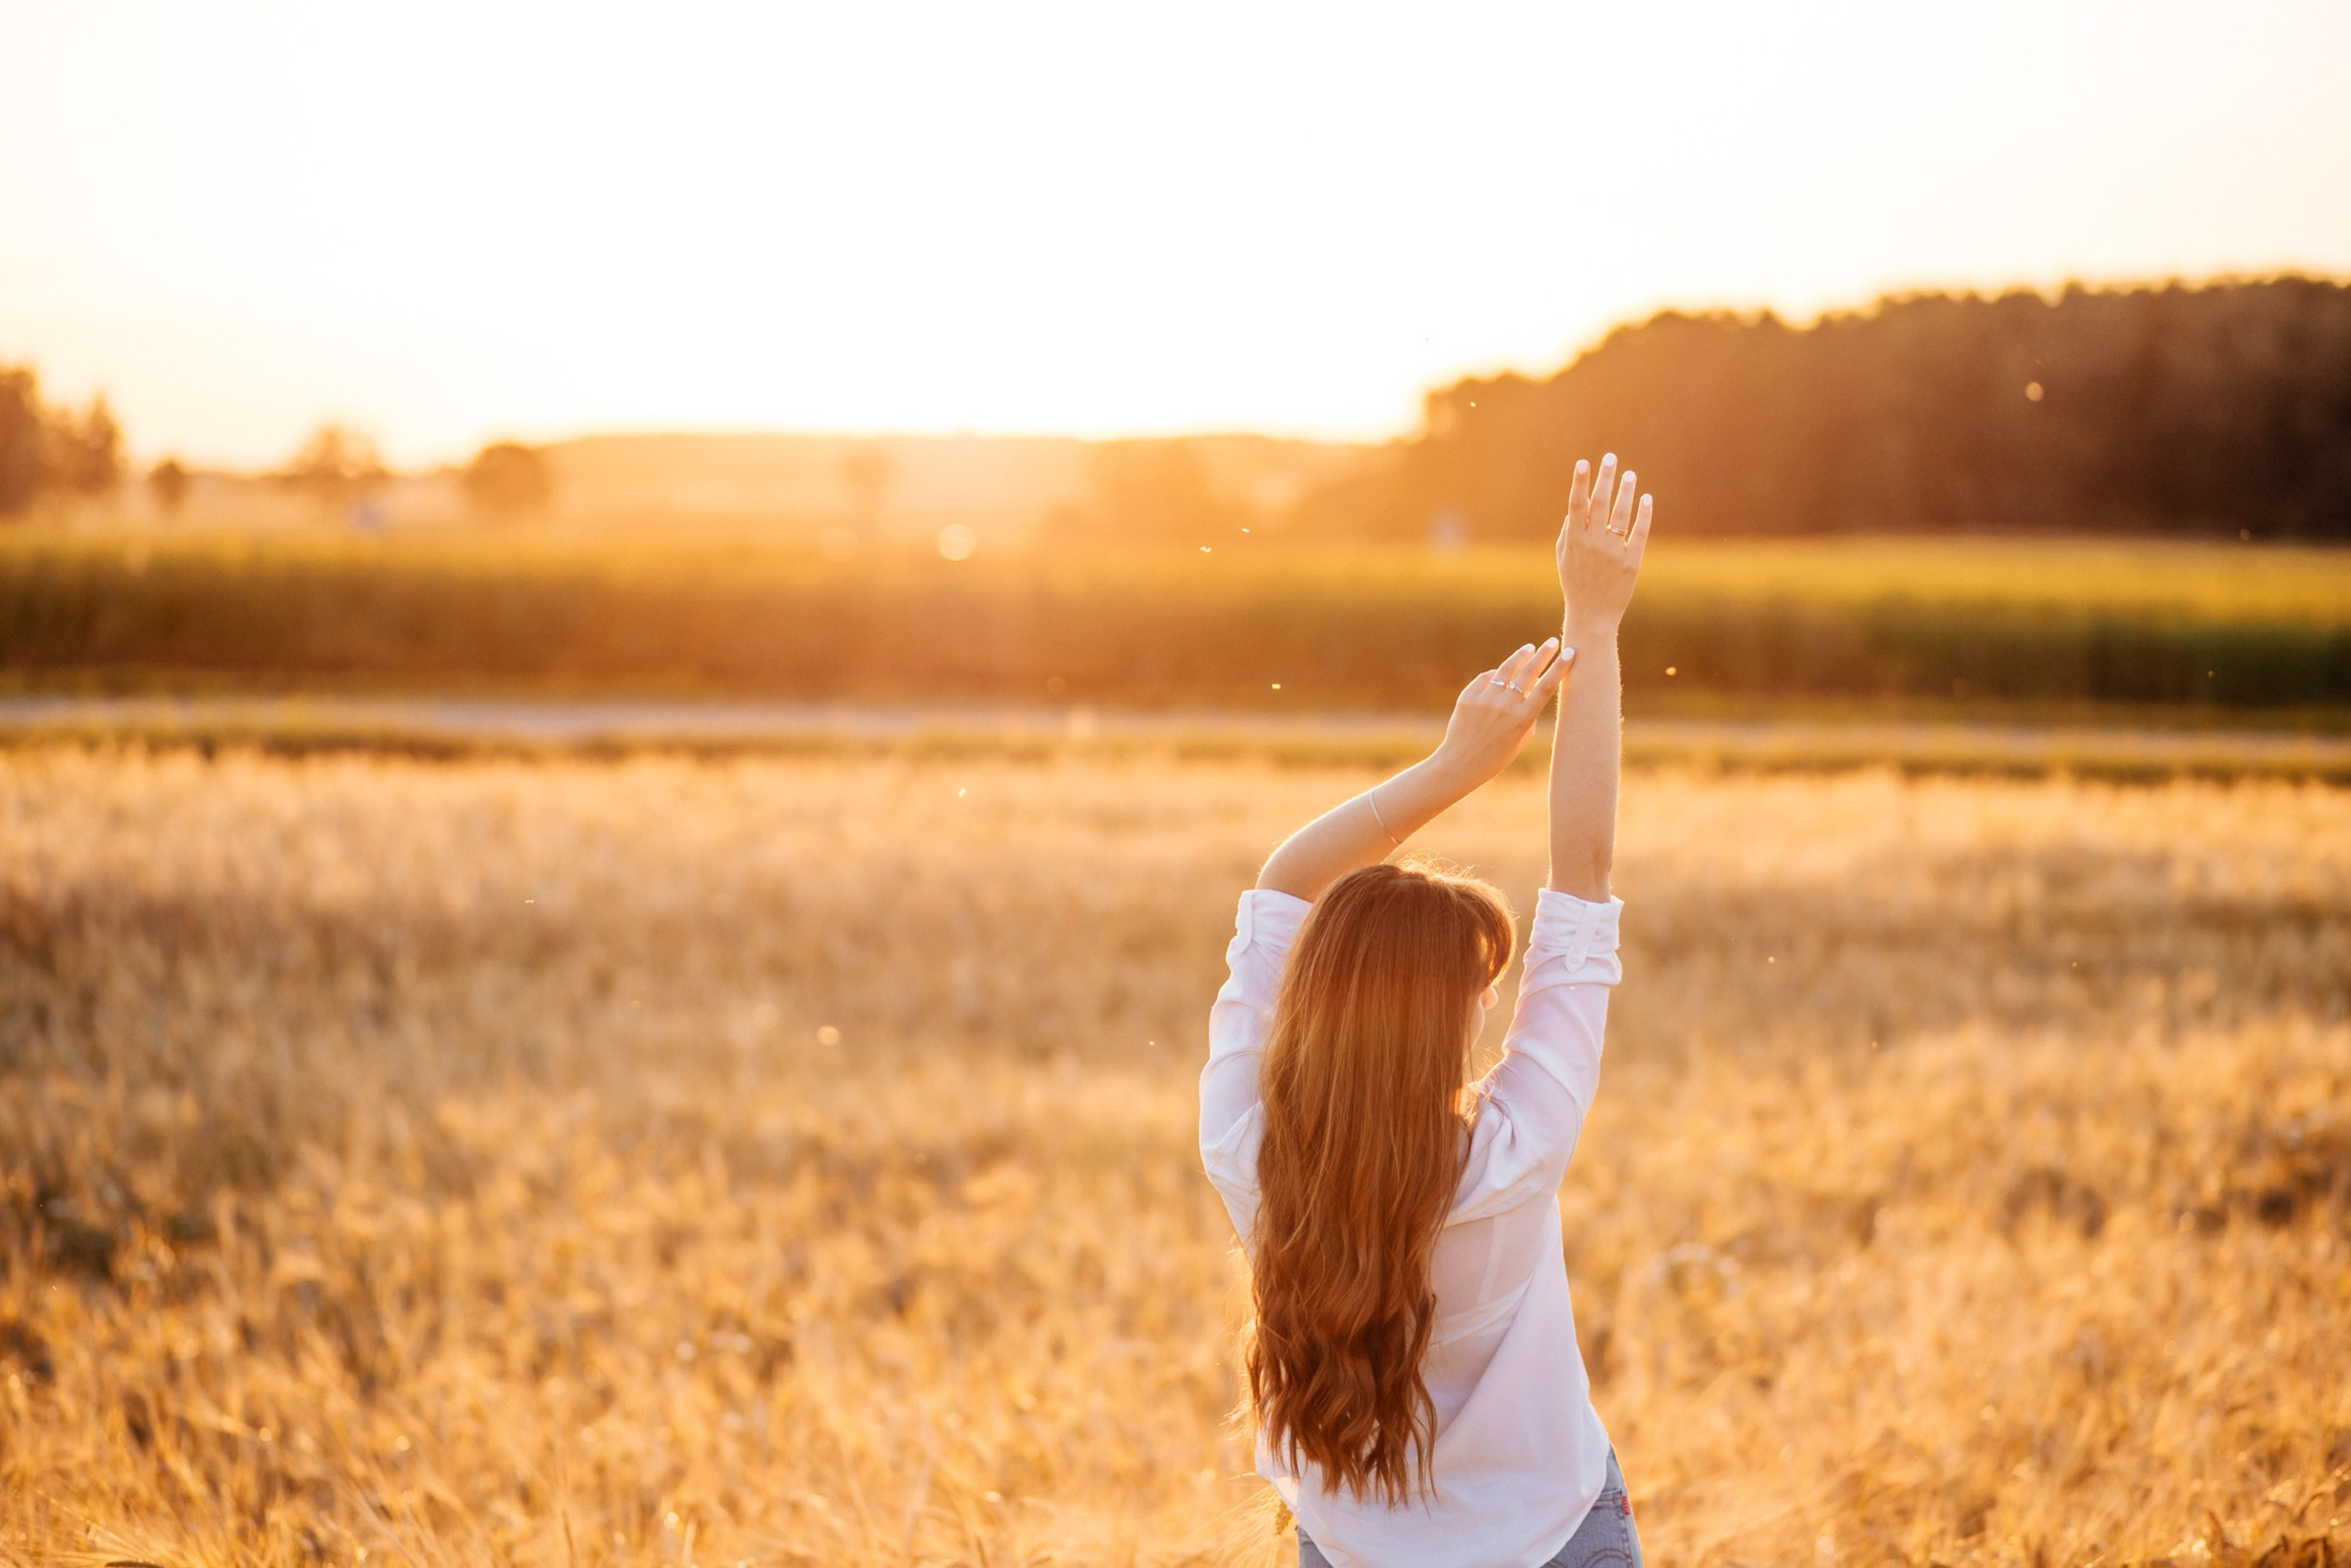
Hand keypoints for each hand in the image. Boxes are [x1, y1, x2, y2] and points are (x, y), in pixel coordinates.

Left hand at [1432, 638, 1573, 785]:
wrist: (1461, 764)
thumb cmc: (1497, 754)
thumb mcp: (1521, 738)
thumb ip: (1529, 711)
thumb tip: (1532, 684)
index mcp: (1523, 719)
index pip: (1546, 686)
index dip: (1560, 667)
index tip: (1570, 653)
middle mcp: (1505, 706)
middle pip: (1529, 672)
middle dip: (1544, 654)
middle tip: (1552, 642)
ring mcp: (1485, 700)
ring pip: (1506, 669)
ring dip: (1521, 656)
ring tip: (1530, 648)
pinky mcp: (1468, 697)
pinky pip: (1486, 678)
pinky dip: (1495, 676)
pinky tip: (1501, 674)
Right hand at [1557, 452, 1652, 631]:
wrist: (1592, 615)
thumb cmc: (1575, 583)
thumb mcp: (1564, 556)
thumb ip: (1569, 529)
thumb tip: (1579, 502)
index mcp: (1574, 541)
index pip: (1576, 505)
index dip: (1580, 482)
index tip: (1583, 462)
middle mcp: (1593, 544)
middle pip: (1599, 503)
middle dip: (1605, 478)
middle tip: (1611, 457)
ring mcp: (1613, 553)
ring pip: (1621, 514)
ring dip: (1625, 491)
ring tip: (1629, 474)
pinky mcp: (1631, 562)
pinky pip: (1639, 533)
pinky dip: (1644, 515)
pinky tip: (1647, 499)